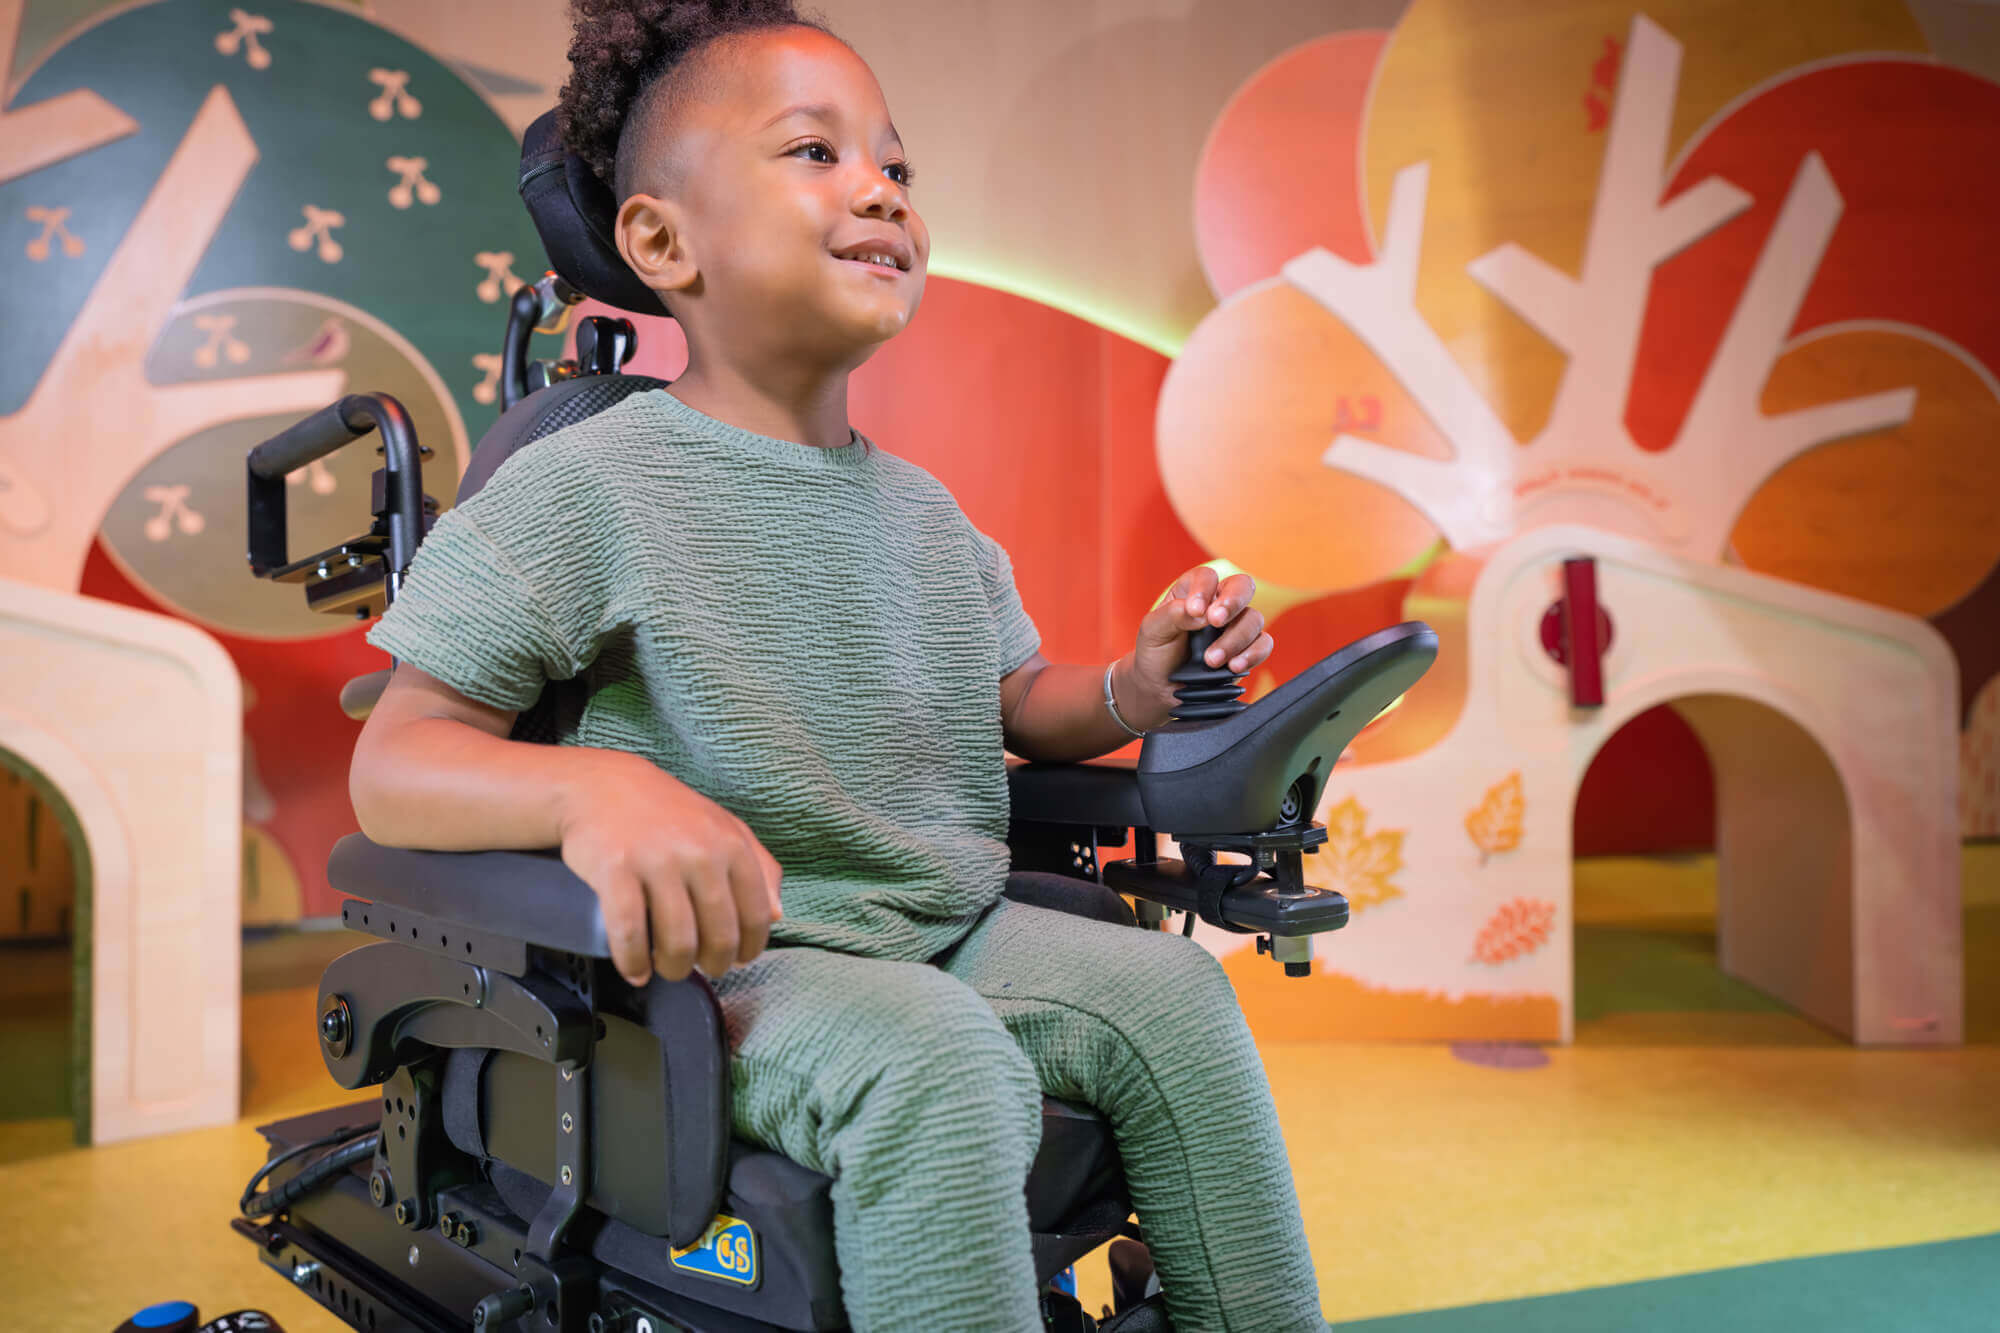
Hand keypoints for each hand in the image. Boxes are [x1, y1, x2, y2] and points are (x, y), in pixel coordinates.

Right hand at [556, 752, 782, 986]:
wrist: (602, 785)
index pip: (754, 915)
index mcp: (732, 845)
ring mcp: (657, 862)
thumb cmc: (667, 812)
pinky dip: (633, 962)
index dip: (748, 949)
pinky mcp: (615, 870)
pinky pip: (630, 933)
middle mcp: (699, 853)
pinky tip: (635, 971)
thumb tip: (776, 916)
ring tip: (668, 969)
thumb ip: (760, 867)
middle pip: (719, 936)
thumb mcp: (724, 828)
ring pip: (677, 942)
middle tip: (700, 968)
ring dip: (675, 969)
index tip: (737, 961)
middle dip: (713, 965)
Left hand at [1120, 566, 1271, 729]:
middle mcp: (1218, 604)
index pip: (1207, 577)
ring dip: (1235, 638)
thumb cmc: (1156, 651)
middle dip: (1232, 602)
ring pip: (1253, 619)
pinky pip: (1263, 644)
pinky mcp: (1247, 649)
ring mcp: (1235, 626)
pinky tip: (1233, 666)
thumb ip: (1172, 615)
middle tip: (1215, 621)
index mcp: (1193, 591)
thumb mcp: (1153, 631)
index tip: (1195, 610)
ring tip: (1211, 660)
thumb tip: (1199, 612)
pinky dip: (1253, 654)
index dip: (1204, 589)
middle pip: (1242, 586)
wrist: (1160, 686)